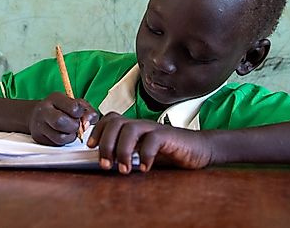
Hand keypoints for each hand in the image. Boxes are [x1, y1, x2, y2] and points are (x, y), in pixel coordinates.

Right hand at [28, 92, 97, 145]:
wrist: (39, 114)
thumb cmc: (61, 108)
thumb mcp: (75, 103)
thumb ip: (87, 110)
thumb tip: (90, 121)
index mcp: (55, 98)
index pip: (72, 107)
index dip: (80, 113)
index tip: (80, 114)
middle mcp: (44, 110)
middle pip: (60, 121)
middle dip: (74, 126)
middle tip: (76, 125)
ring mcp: (39, 125)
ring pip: (59, 137)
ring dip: (70, 136)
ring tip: (71, 131)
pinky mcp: (40, 138)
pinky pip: (56, 144)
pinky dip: (64, 141)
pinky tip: (64, 135)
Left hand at [88, 113, 212, 173]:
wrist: (198, 149)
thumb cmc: (169, 152)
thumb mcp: (143, 152)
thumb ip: (127, 154)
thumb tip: (105, 163)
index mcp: (134, 127)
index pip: (110, 119)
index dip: (97, 130)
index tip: (90, 146)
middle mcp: (142, 125)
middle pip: (116, 122)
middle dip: (106, 143)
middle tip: (106, 165)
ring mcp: (154, 128)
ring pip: (131, 128)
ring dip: (123, 150)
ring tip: (124, 169)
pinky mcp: (168, 136)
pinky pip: (153, 139)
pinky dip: (145, 155)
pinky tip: (144, 168)